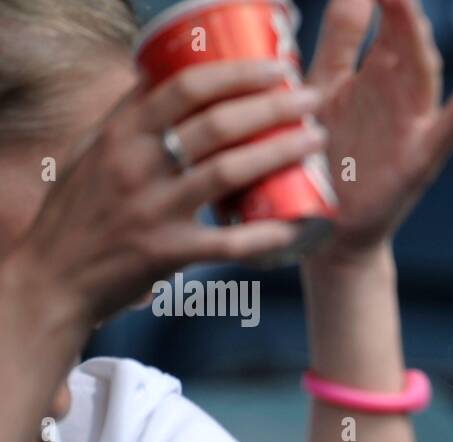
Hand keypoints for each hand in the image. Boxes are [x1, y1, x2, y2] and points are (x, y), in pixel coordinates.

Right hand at [9, 59, 327, 331]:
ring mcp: (152, 209)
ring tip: (315, 140)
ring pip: (228, 172)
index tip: (276, 68)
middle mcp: (136, 164)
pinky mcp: (166, 252)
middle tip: (311, 99)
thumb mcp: (94, 154)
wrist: (53, 279)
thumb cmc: (81, 212)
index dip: (236, 73)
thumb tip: (162, 76)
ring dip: (279, 153)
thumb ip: (129, 120)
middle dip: (272, 106)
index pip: (183, 86)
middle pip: (216, 123)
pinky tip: (297, 225)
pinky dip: (265, 235)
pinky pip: (227, 242)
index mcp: (121, 134)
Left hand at [304, 0, 452, 259]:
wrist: (322, 224)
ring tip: (408, 2)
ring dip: (420, 37)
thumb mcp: (325, 85)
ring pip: (426, 73)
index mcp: (378, 72)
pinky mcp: (421, 159)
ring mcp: (415, 125)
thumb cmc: (325, 155)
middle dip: (403, 6)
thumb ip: (342, 37)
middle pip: (409, 38)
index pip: (390, 19)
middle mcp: (401, 93)